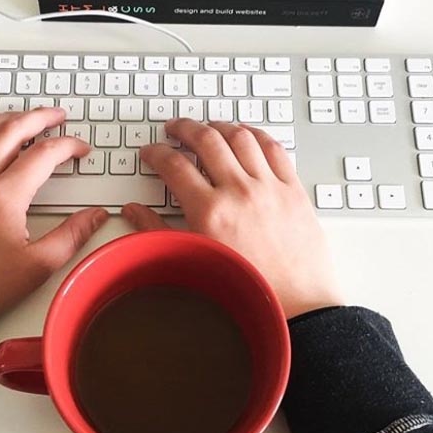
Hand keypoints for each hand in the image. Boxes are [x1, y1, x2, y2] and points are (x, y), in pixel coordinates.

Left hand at [0, 108, 108, 325]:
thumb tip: (96, 216)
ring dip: (4, 118)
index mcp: (5, 196)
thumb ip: (71, 236)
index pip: (45, 155)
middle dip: (39, 118)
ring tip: (22, 116)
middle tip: (56, 115)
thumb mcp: (36, 267)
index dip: (69, 146)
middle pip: (11, 131)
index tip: (80, 150)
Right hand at [122, 119, 341, 318]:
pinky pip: (275, 148)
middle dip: (184, 128)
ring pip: (241, 136)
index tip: (151, 152)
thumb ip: (158, 232)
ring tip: (209, 126)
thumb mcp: (195, 260)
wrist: (297, 306)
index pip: (174, 166)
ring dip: (220, 125)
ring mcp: (269, 187)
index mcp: (210, 211)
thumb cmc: (247, 290)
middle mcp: (240, 191)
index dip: (156, 153)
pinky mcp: (293, 189)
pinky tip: (247, 134)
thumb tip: (134, 213)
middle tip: (174, 128)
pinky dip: (257, 134)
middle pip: (206, 140)